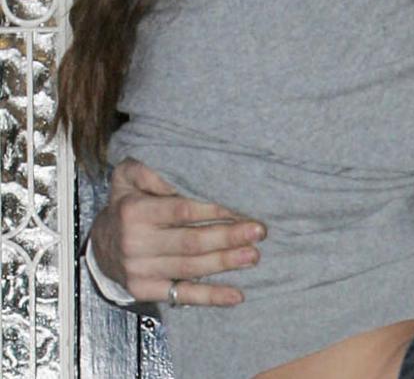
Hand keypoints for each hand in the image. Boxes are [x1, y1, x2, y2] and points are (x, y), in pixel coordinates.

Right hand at [91, 159, 265, 305]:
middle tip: (259, 231)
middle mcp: (135, 243)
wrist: (100, 246)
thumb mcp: (128, 178)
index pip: (181, 212)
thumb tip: (181, 175)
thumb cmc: (128, 205)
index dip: (213, 211)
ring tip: (254, 255)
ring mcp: (139, 270)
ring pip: (190, 268)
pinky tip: (236, 295)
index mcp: (134, 212)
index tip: (242, 209)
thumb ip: (151, 170)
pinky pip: (182, 295)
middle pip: (190, 242)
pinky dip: (211, 297)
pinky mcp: (145, 290)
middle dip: (228, 237)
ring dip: (225, 263)